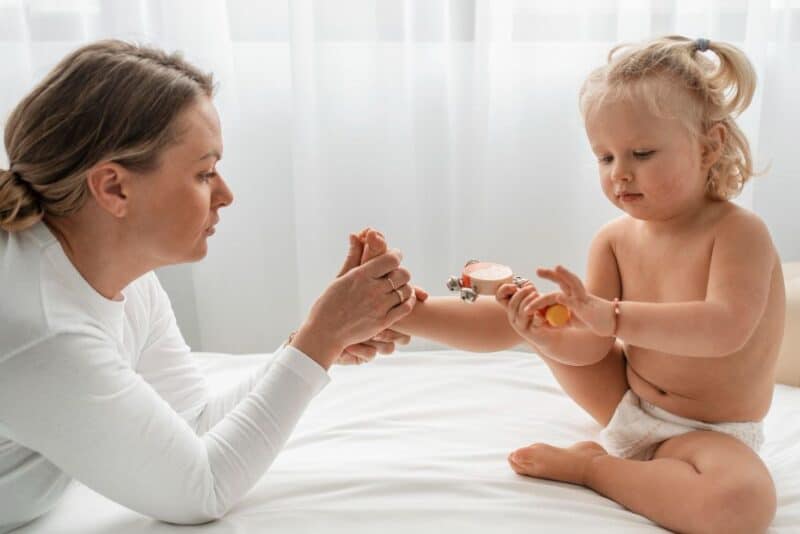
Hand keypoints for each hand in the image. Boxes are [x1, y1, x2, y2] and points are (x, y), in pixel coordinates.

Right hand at [292, 243, 416, 368]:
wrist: (325, 333)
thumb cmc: (328, 304)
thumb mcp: (339, 278)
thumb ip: (353, 257)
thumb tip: (355, 235)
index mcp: (361, 275)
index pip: (391, 259)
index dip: (396, 255)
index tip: (394, 257)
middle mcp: (372, 289)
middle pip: (403, 274)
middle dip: (402, 272)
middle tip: (397, 275)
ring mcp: (379, 306)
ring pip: (406, 290)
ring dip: (405, 288)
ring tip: (399, 289)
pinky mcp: (383, 322)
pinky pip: (406, 308)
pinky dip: (408, 302)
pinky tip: (403, 301)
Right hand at [496, 282, 566, 351]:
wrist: (551, 335)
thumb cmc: (542, 314)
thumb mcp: (532, 301)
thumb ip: (527, 292)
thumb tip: (527, 283)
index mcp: (511, 308)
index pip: (500, 297)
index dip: (504, 289)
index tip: (515, 286)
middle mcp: (514, 318)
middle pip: (512, 305)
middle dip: (522, 293)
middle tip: (533, 288)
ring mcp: (523, 326)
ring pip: (522, 313)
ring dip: (530, 301)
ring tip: (539, 296)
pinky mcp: (534, 332)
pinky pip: (535, 323)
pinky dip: (538, 317)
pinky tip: (541, 313)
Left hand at [523, 265, 615, 336]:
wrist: (610, 323)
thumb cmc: (592, 320)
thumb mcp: (572, 320)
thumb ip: (558, 320)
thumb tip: (543, 322)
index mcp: (573, 295)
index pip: (559, 284)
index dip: (549, 279)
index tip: (537, 277)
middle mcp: (577, 293)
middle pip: (563, 280)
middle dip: (551, 274)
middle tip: (538, 270)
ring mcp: (582, 299)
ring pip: (572, 284)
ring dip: (564, 275)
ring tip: (556, 268)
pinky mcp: (585, 308)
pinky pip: (575, 303)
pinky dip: (566, 300)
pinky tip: (558, 297)